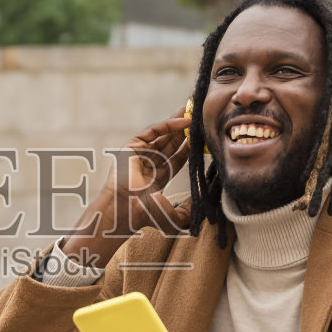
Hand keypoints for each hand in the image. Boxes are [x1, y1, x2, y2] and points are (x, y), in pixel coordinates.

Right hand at [63, 108, 192, 268]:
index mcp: (156, 179)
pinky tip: (184, 122)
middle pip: (170, 144)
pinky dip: (168, 125)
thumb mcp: (175, 217)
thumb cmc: (146, 215)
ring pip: (162, 135)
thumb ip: (189, 210)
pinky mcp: (132, 146)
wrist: (127, 209)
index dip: (189, 149)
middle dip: (185, 133)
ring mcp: (139, 154)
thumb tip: (202, 202)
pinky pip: (153, 131)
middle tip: (200, 122)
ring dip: (179, 124)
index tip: (204, 140)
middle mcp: (147, 165)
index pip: (176, 159)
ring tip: (194, 114)